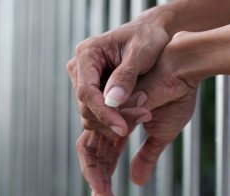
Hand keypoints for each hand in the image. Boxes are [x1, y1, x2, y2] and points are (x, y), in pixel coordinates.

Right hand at [67, 13, 169, 138]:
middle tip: (144, 115)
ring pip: (91, 115)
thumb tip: (112, 100)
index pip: (87, 92)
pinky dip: (116, 119)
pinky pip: (99, 114)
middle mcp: (79, 68)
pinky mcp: (94, 91)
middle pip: (86, 108)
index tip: (123, 128)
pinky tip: (136, 114)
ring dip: (116, 121)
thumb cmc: (147, 37)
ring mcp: (85, 81)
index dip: (104, 113)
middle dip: (113, 118)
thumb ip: (126, 76)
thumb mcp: (141, 53)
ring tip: (144, 112)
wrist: (150, 33)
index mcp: (87, 54)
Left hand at [77, 34, 198, 195]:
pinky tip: (104, 187)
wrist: (182, 70)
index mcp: (121, 126)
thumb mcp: (162, 134)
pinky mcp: (109, 111)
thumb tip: (136, 183)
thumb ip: (147, 156)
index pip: (105, 157)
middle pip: (95, 158)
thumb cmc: (176, 96)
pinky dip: (100, 166)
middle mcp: (111, 122)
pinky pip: (95, 142)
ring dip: (97, 182)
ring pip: (90, 153)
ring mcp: (109, 116)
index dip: (105, 180)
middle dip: (98, 186)